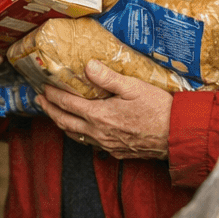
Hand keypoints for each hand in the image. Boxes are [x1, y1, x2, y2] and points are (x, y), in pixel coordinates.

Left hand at [36, 60, 172, 159]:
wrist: (178, 136)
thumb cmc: (158, 109)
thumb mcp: (134, 87)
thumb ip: (108, 77)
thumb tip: (87, 65)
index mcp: (99, 115)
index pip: (67, 104)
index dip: (52, 95)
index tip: (42, 87)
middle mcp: (98, 133)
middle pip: (65, 122)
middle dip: (49, 110)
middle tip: (39, 101)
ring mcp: (106, 144)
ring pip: (76, 136)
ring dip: (62, 123)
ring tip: (55, 114)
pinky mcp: (116, 152)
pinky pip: (90, 144)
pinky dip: (79, 135)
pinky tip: (81, 130)